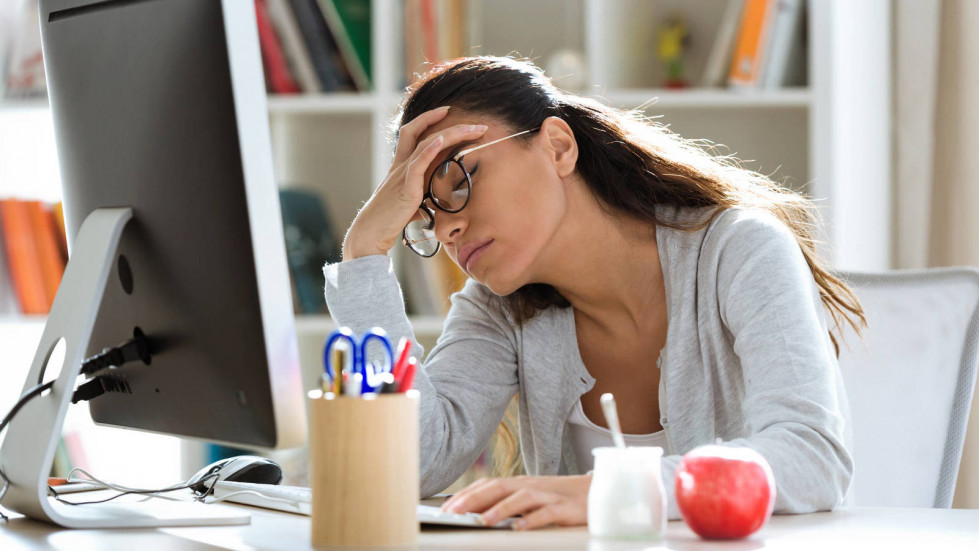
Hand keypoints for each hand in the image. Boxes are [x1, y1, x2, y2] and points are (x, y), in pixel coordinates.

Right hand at [342, 106, 488, 259]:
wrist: (370, 234)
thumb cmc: (389, 221)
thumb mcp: (409, 204)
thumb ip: (421, 199)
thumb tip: (434, 206)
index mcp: (401, 166)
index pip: (412, 133)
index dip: (428, 119)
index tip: (448, 111)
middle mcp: (400, 165)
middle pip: (421, 132)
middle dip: (449, 123)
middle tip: (477, 124)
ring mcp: (401, 174)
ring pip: (426, 143)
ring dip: (452, 134)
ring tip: (473, 130)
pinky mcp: (405, 188)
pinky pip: (417, 164)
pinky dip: (429, 150)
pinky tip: (442, 140)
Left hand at [440, 474, 591, 530]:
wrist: (597, 493)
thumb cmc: (559, 499)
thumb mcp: (530, 499)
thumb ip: (508, 503)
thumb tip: (478, 513)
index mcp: (519, 484)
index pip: (487, 485)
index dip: (465, 495)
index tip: (445, 508)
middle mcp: (531, 486)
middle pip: (498, 487)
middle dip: (473, 500)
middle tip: (453, 513)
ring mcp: (548, 496)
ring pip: (520, 497)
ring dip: (499, 509)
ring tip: (482, 521)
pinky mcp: (565, 509)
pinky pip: (546, 513)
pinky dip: (532, 519)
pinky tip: (519, 527)